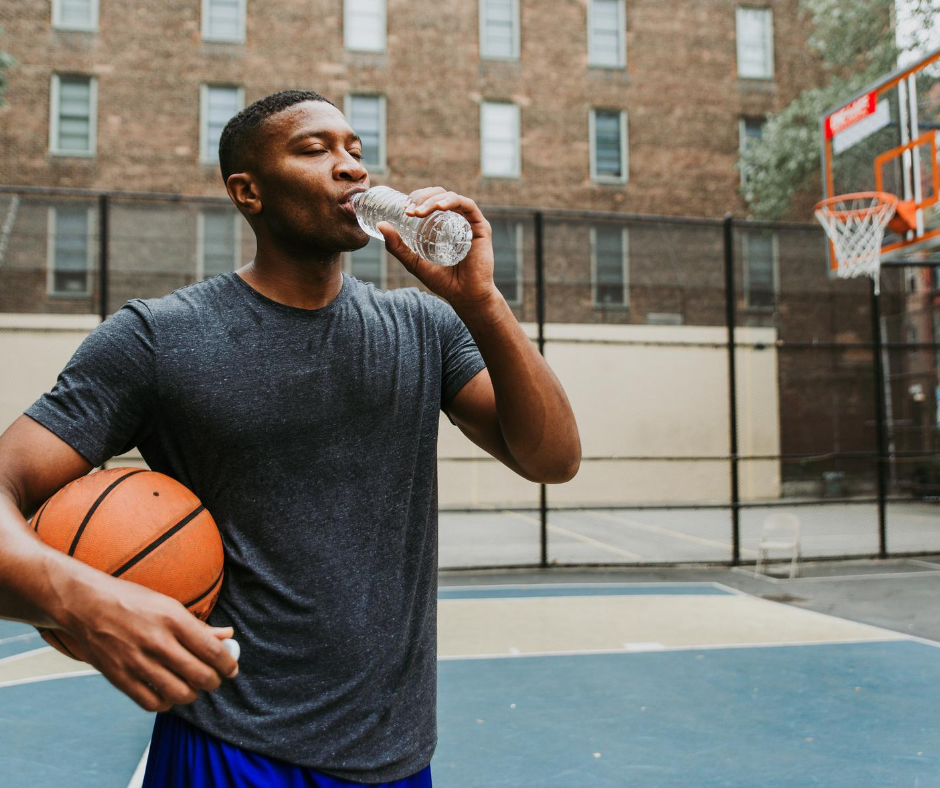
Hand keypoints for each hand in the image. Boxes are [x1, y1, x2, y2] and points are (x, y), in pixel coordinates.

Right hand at [57, 573, 237, 711]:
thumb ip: (198, 626)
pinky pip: (152, 703)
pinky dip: (167, 703)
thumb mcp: (168, 605)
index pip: (212, 650)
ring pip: (180, 693)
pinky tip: (169, 693)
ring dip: (193, 694)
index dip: (228, 664)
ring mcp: (137, 661)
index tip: (232, 669)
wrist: (86, 605)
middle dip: (214, 682)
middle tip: (215, 679)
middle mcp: (157, 641)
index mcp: (173, 619)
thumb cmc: (132, 602)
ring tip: (192, 687)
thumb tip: (228, 636)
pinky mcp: (119, 678)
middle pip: (200, 675)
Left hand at [377, 187, 501, 313]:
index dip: (416, 198)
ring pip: (450, 197)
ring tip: (418, 212)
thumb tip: (381, 224)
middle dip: (421, 197)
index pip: (429, 200)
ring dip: (432, 200)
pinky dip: (451, 202)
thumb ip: (397, 246)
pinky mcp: (481, 226)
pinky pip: (467, 205)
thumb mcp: (414, 262)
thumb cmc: (442, 281)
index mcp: (442, 224)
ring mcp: (468, 222)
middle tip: (409, 210)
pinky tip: (438, 207)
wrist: (464, 296)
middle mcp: (455, 219)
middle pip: (438, 194)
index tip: (403, 210)